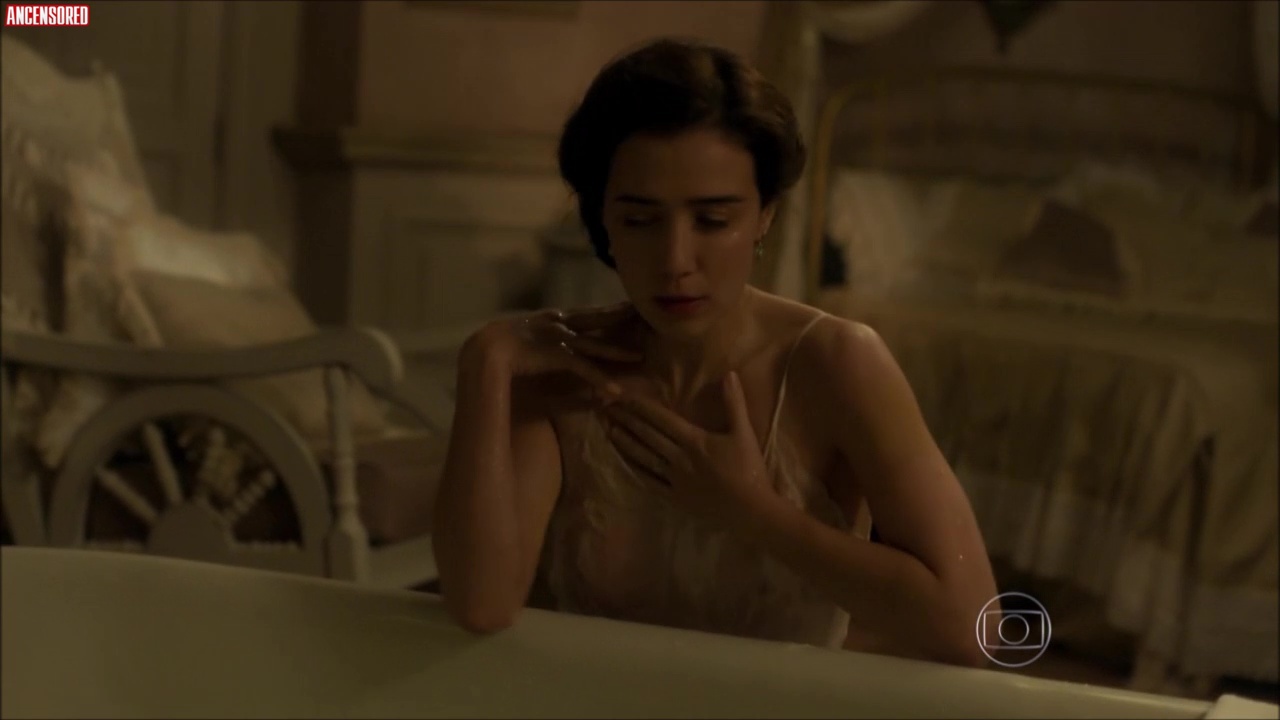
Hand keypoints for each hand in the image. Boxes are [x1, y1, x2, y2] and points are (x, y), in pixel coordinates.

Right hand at [465, 304, 641, 394]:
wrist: (483, 349)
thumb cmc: (496, 346)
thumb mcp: (521, 338)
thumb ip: (536, 340)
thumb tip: (545, 347)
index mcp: (550, 318)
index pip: (583, 312)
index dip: (604, 310)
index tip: (622, 306)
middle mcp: (557, 323)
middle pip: (596, 319)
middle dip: (619, 316)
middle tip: (640, 312)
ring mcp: (559, 338)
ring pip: (596, 345)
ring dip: (618, 352)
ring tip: (639, 357)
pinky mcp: (557, 354)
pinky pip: (585, 368)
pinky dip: (600, 380)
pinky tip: (616, 391)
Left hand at [603, 371, 772, 528]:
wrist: (752, 510)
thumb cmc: (749, 469)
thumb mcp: (744, 432)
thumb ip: (734, 402)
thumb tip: (729, 373)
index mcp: (694, 440)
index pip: (661, 418)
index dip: (640, 406)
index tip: (622, 395)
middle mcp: (678, 457)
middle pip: (647, 435)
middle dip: (626, 419)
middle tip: (607, 408)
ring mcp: (674, 479)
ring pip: (644, 457)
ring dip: (626, 442)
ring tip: (609, 430)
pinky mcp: (674, 498)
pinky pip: (649, 481)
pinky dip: (635, 469)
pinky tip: (624, 461)